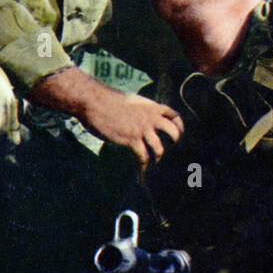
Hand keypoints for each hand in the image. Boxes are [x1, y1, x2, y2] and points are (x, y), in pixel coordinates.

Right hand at [30, 67, 182, 168]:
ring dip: (157, 158)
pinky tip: (140, 172)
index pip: (174, 115)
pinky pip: (143, 156)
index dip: (179, 126)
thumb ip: (139, 110)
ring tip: (152, 164)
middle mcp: (151, 117)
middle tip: (167, 150)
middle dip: (174, 144)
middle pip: (173, 132)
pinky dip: (143, 166)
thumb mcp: (130, 101)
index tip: (177, 134)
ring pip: (159, 148)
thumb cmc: (106, 100)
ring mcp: (142, 128)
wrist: (94, 101)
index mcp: (151, 106)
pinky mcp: (132, 139)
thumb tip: (139, 119)